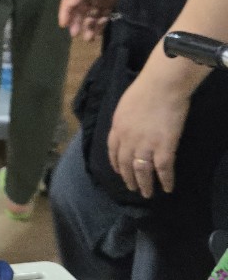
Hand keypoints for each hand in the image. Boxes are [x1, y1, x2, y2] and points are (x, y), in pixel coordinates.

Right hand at [58, 0, 125, 39]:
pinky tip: (100, 32)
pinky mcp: (111, 1)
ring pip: (91, 15)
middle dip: (77, 23)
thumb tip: (68, 5)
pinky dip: (101, 24)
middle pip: (79, 11)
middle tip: (77, 35)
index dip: (65, 13)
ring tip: (90, 38)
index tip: (64, 26)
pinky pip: (103, 15)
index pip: (69, 1)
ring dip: (89, 26)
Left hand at [107, 60, 191, 196]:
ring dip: (144, 184)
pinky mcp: (164, 148)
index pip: (113, 151)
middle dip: (128, 178)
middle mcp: (128, 141)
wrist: (161, 86)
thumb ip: (123, 119)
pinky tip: (167, 188)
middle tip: (132, 188)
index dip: (115, 163)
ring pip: (142, 171)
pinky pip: (163, 169)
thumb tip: (126, 126)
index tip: (118, 171)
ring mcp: (145, 146)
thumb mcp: (124, 105)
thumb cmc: (144, 89)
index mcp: (117, 128)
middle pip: (126, 164)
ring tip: (146, 193)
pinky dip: (166, 180)